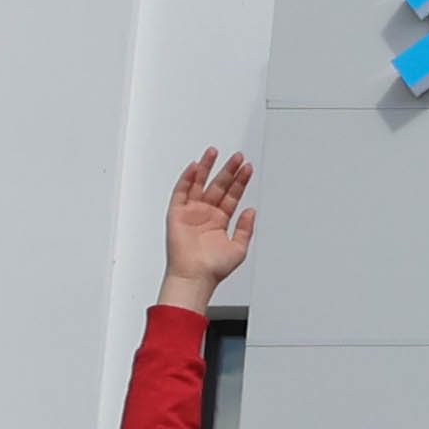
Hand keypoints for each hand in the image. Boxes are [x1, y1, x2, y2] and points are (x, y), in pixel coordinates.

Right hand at [161, 151, 255, 309]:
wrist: (195, 276)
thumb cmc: (213, 268)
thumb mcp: (239, 247)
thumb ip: (245, 228)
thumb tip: (251, 211)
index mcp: (219, 221)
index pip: (232, 195)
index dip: (240, 181)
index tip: (247, 168)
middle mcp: (206, 214)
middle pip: (218, 186)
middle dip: (228, 170)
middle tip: (237, 156)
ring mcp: (191, 213)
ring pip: (199, 184)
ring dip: (207, 168)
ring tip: (214, 152)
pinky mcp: (177, 214)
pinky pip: (181, 192)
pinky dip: (187, 179)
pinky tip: (195, 167)